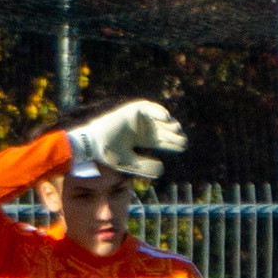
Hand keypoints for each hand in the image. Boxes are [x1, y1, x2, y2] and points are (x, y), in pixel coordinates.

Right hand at [65, 99, 185, 183]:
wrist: (95, 144)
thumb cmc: (110, 154)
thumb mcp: (130, 164)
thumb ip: (145, 168)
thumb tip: (162, 169)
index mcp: (144, 139)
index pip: (163, 140)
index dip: (174, 143)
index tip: (183, 147)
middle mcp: (144, 128)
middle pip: (165, 130)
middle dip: (174, 134)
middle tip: (182, 140)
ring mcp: (139, 118)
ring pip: (160, 119)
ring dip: (169, 123)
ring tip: (176, 129)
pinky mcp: (134, 109)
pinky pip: (150, 108)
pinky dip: (159, 111)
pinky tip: (167, 119)